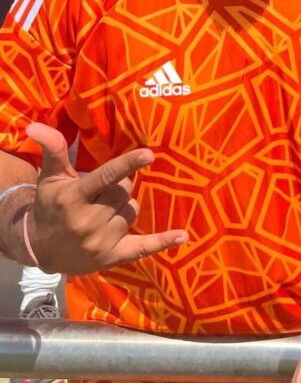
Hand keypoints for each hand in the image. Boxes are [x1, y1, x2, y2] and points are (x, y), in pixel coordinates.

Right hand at [24, 122, 187, 274]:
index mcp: (74, 198)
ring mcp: (101, 241)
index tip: (149, 154)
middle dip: (118, 187)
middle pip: (124, 192)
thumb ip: (53, 149)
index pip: (105, 178)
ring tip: (103, 212)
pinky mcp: (112, 257)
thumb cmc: (50, 205)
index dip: (128, 165)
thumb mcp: (49, 177)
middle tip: (102, 193)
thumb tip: (36, 125)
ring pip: (132, 211)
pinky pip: (143, 247)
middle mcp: (88, 221)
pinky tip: (183, 235)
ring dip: (124, 207)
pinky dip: (163, 242)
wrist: (38, 248)